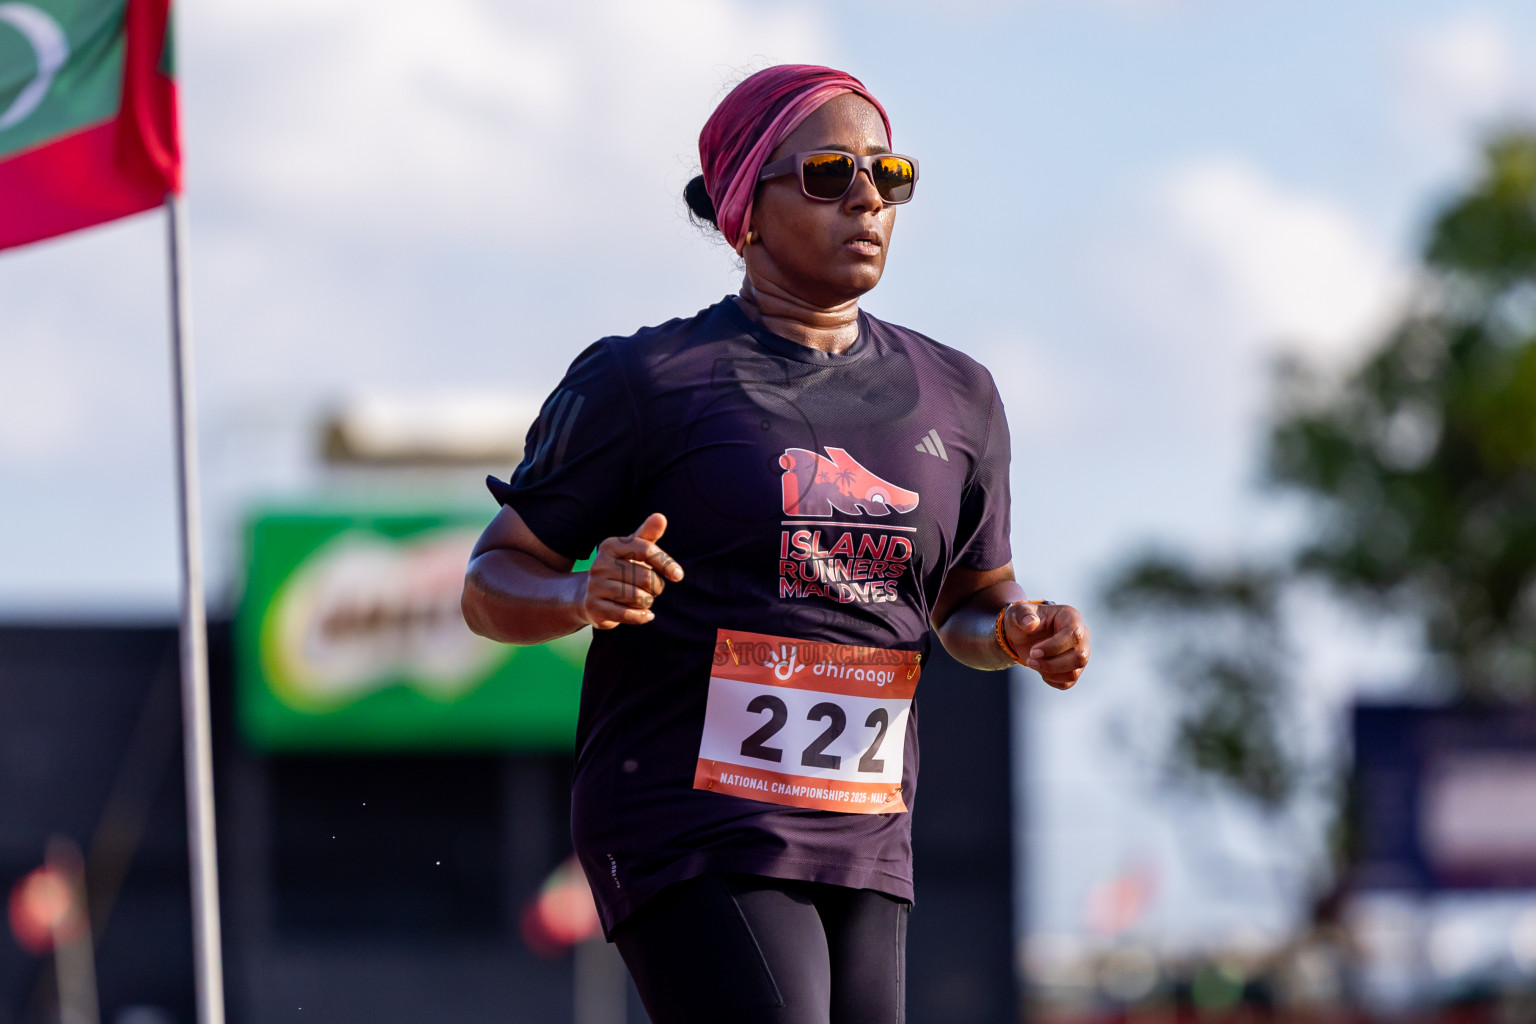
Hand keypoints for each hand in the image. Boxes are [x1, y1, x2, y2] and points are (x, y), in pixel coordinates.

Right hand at [580, 513, 683, 629]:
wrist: (588, 595)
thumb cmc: (619, 568)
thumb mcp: (632, 550)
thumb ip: (647, 535)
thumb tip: (661, 517)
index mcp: (610, 546)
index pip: (646, 550)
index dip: (666, 563)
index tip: (678, 575)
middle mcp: (599, 565)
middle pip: (646, 577)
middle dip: (657, 587)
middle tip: (653, 589)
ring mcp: (595, 587)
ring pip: (638, 597)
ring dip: (648, 602)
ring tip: (643, 600)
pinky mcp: (595, 608)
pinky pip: (628, 614)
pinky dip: (642, 616)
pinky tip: (645, 614)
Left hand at [1004, 602, 1088, 688]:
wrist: (1024, 634)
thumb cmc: (1023, 620)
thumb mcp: (1018, 612)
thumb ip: (1022, 614)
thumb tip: (1030, 623)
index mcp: (1070, 617)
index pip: (1074, 634)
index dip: (1054, 647)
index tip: (1033, 651)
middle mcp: (1081, 635)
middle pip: (1080, 657)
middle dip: (1051, 663)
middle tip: (1030, 659)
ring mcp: (1080, 652)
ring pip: (1074, 672)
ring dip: (1050, 672)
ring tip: (1032, 663)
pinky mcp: (1074, 668)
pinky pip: (1069, 681)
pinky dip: (1051, 680)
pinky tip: (1040, 669)